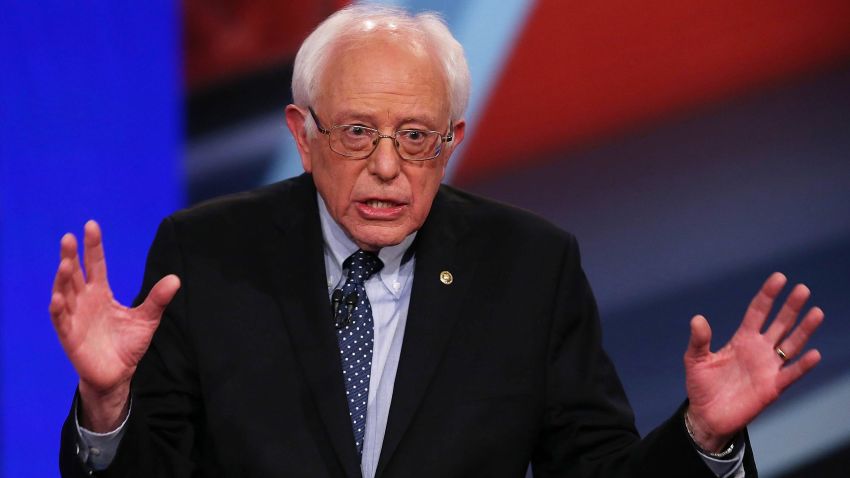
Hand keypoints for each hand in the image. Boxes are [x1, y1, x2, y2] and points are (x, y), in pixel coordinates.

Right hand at [49, 220, 179, 430]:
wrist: (118, 374)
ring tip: (64, 263)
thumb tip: (176, 279)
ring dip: (62, 279)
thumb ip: (158, 299)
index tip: (91, 225)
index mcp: (101, 293)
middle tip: (68, 237)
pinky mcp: (70, 337)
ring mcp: (75, 318)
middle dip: (70, 256)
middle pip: (75, 274)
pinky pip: (61, 321)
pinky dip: (58, 309)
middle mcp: (85, 301)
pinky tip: (57, 298)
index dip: (93, 246)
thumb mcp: (147, 319)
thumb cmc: (128, 344)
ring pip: (64, 293)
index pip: (95, 265)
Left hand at [683, 272, 822, 451]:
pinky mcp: (772, 388)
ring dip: (804, 330)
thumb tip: (697, 318)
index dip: (768, 295)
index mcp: (741, 339)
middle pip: (779, 323)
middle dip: (790, 307)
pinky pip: (791, 374)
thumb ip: (698, 340)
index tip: (779, 278)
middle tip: (802, 289)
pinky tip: (814, 354)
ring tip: (816, 312)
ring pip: (791, 344)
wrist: (707, 416)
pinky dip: (803, 365)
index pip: (758, 312)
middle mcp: (759, 350)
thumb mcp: (695, 360)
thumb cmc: (701, 385)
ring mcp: (768, 368)